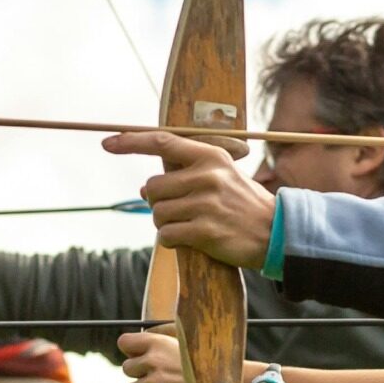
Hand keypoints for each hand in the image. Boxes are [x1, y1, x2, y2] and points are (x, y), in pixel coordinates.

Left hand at [104, 130, 274, 269]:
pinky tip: (191, 239)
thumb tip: (144, 188)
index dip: (130, 142)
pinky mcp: (205, 232)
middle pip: (153, 188)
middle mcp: (207, 176)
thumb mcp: (222, 176)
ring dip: (166, 223)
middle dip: (158, 202)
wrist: (276, 232)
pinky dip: (172, 240)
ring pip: (157, 214)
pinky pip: (167, 235)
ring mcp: (206, 204)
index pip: (162, 142)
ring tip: (190, 224)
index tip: (107, 143)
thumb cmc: (243, 204)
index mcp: (211, 156)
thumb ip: (186, 175)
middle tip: (180, 209)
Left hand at [116, 329, 190, 382]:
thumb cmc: (208, 358)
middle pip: (127, 368)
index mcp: (157, 342)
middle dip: (139, 372)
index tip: (140, 355)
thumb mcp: (187, 336)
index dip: (132, 350)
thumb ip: (161, 332)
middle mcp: (152, 361)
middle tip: (158, 375)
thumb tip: (143, 336)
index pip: (124, 343)